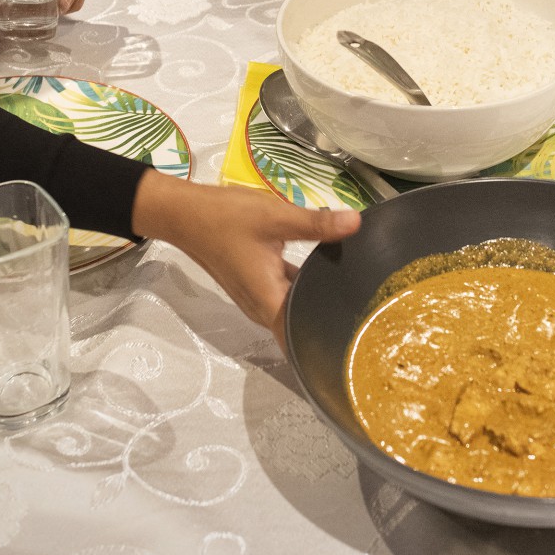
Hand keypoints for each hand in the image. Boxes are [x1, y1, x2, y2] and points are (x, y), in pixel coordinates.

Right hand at [131, 172, 361, 346]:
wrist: (185, 213)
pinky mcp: (256, 284)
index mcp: (269, 301)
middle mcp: (262, 308)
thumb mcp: (276, 217)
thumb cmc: (227, 218)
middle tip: (370, 314)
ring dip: (317, 303)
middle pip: (301, 326)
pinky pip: (285, 294)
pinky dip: (303, 288)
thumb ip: (317, 223)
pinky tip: (327, 270)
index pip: (303, 337)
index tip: (361, 336)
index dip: (329, 341)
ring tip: (357, 293)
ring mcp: (257, 297)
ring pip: (293, 308)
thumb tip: (357, 222)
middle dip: (330, 321)